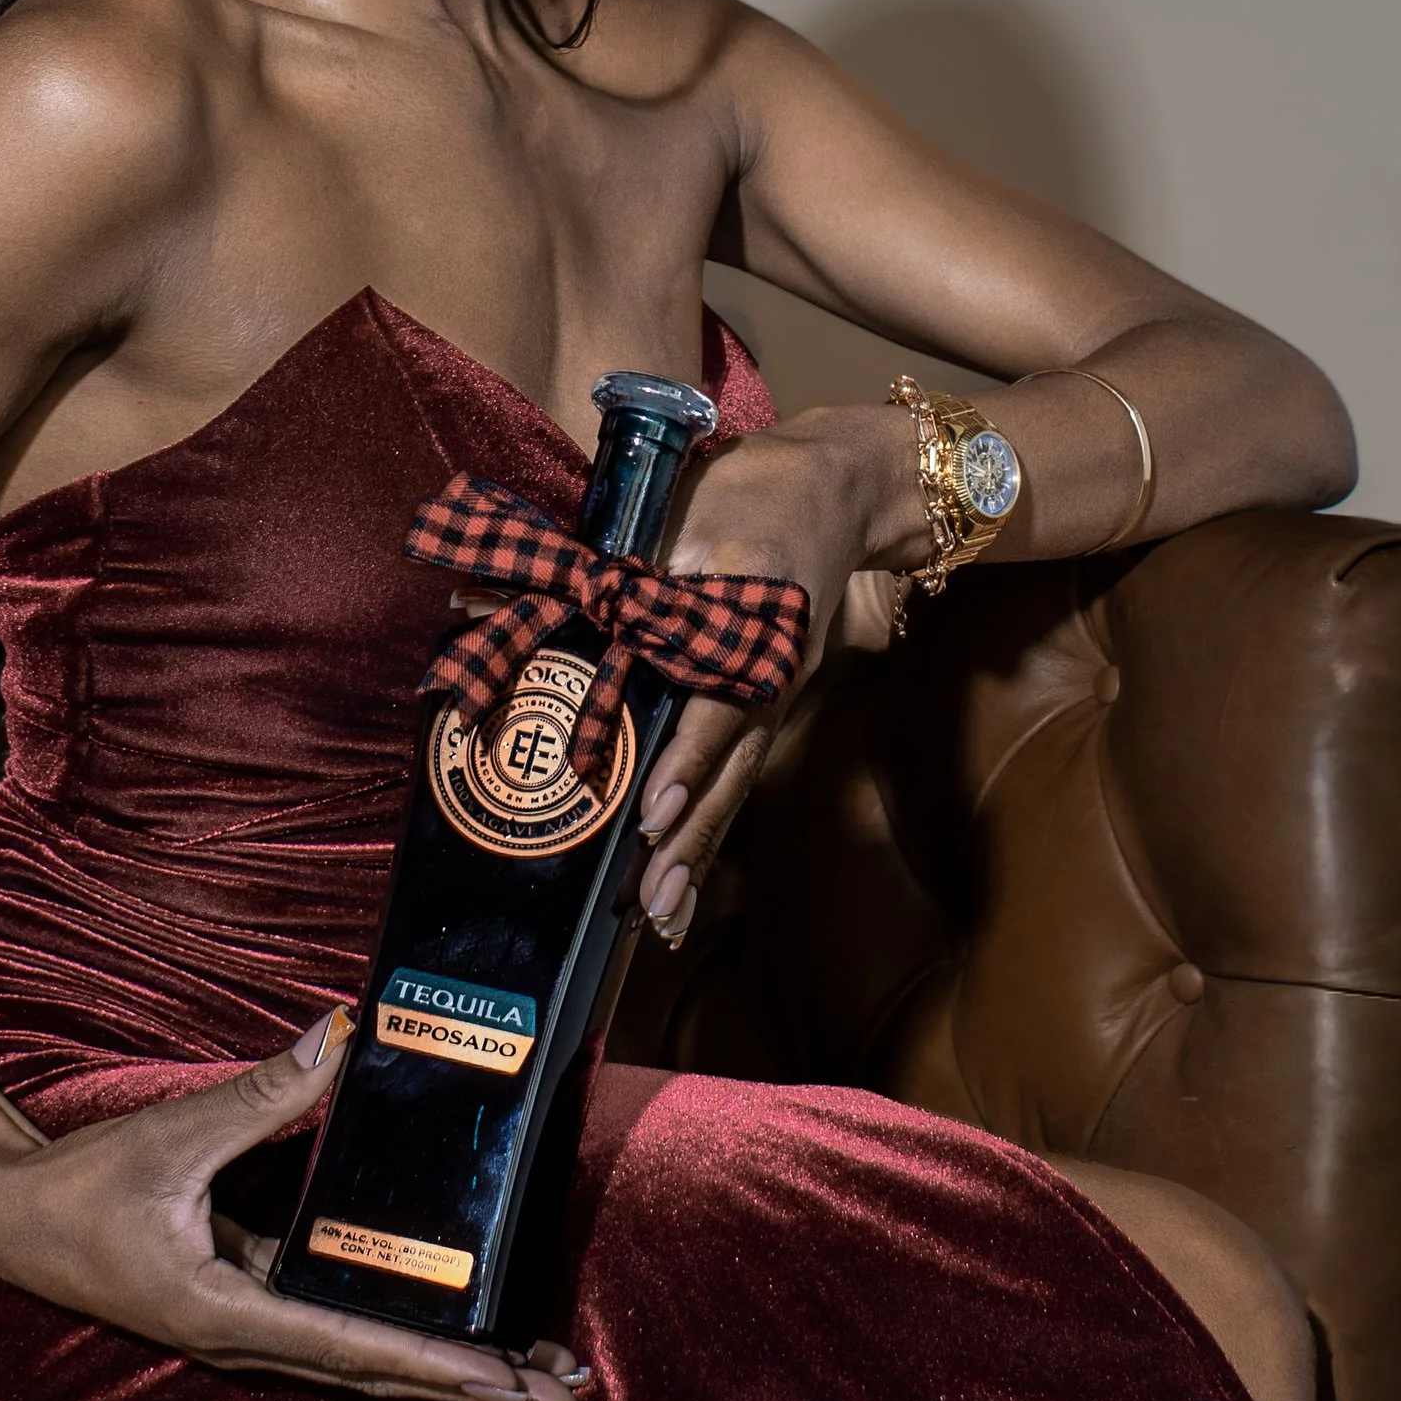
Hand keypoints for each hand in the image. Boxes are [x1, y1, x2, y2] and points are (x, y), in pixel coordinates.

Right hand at [0, 1009, 589, 1400]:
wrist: (9, 1222)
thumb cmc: (82, 1187)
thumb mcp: (173, 1138)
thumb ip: (261, 1096)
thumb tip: (339, 1040)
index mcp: (231, 1316)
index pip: (357, 1351)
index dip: (438, 1365)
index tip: (508, 1382)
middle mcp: (251, 1341)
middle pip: (384, 1379)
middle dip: (478, 1390)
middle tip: (569, 1400)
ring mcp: (251, 1331)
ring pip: (371, 1366)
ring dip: (452, 1375)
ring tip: (538, 1380)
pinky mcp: (248, 1306)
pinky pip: (342, 1334)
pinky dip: (405, 1343)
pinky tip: (457, 1337)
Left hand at [635, 406, 917, 935]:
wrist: (836, 485)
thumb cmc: (751, 493)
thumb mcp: (689, 517)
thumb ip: (633, 573)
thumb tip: (564, 611)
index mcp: (754, 634)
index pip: (716, 710)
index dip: (685, 763)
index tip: (653, 812)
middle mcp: (768, 681)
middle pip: (728, 773)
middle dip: (689, 842)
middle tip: (650, 905)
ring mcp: (769, 697)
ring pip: (732, 785)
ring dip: (697, 849)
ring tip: (661, 915)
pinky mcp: (761, 701)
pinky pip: (735, 771)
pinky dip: (708, 822)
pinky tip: (681, 871)